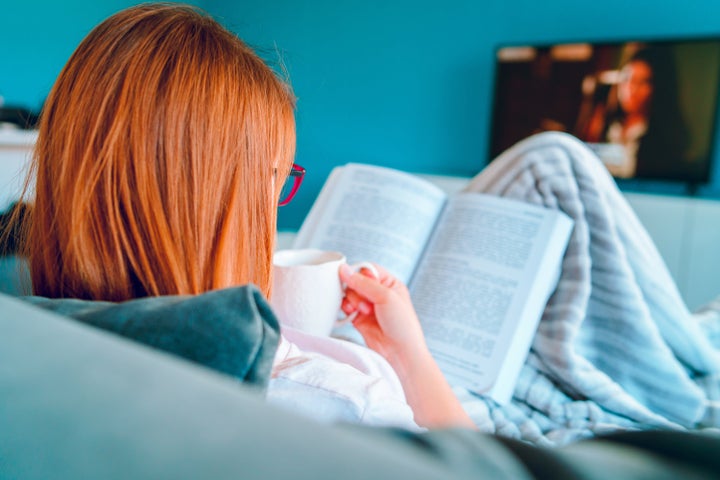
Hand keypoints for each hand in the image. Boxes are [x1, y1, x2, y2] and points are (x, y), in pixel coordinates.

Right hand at [339, 262, 475, 429]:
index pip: (368, 269)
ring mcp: (368, 307)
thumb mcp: (386, 297)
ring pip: (349, 294)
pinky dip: (345, 309)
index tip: (353, 279)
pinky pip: (346, 308)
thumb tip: (343, 269)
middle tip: (364, 303)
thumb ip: (363, 282)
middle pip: (356, 281)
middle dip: (356, 290)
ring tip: (362, 311)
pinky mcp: (359, 319)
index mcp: (390, 284)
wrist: (401, 354)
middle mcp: (378, 294)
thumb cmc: (402, 325)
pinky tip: (350, 313)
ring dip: (352, 301)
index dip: (358, 273)